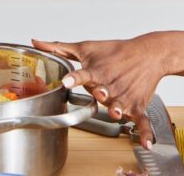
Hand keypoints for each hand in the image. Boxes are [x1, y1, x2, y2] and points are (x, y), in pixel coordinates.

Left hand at [32, 35, 171, 148]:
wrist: (148, 52)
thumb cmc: (115, 51)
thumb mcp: (86, 47)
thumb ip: (59, 48)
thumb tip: (35, 42)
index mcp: (96, 72)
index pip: (82, 74)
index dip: (74, 78)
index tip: (66, 81)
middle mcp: (110, 85)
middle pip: (102, 92)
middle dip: (101, 93)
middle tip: (100, 92)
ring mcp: (124, 96)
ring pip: (120, 105)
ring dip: (119, 109)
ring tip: (118, 112)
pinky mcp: (137, 105)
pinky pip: (141, 120)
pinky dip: (145, 131)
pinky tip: (146, 142)